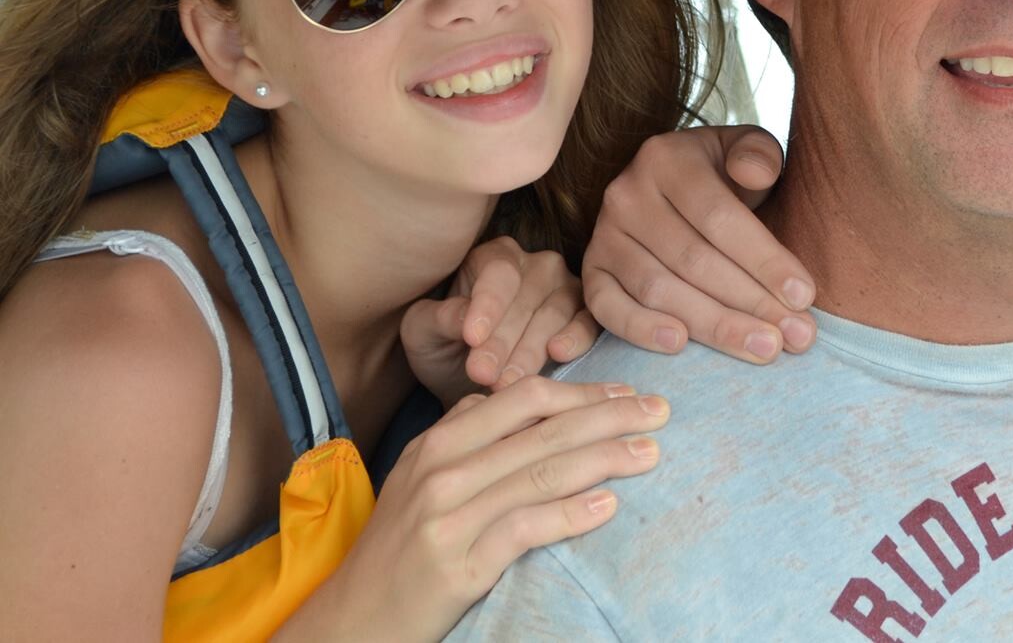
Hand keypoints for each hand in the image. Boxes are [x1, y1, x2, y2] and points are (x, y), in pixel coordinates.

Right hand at [284, 376, 667, 641]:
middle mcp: (441, 472)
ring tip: (649, 454)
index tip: (627, 393)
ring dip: (605, 460)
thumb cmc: (398, 549)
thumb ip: (469, 436)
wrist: (351, 621)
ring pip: (541, 474)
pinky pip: (524, 529)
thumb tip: (527, 399)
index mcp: (437, 442)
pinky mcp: (457, 565)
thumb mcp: (420, 478)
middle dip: (610, 417)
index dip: (582, 392)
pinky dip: (571, 515)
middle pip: (542, 431)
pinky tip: (608, 507)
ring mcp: (447, 519)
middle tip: (661, 412)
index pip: (523, 399)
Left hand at [401, 237, 597, 406]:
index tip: (472, 337)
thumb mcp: (423, 333)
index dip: (487, 305)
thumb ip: (439, 319)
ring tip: (507, 382)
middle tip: (482, 374)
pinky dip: (577, 338)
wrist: (470, 381)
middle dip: (503, 340)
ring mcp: (565, 288)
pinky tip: (559, 354)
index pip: (497, 274)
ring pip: (555, 313)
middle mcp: (535, 265)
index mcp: (493, 258)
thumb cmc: (445, 347)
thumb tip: (464, 319)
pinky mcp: (586, 315)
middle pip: (526, 298)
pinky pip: (589, 322)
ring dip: (531, 349)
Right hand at [583, 125, 814, 362]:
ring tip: (762, 348)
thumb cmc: (723, 174)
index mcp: (666, 158)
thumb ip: (759, 154)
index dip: (764, 260)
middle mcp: (626, 194)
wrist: (675, 185)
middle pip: (694, 259)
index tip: (804, 296)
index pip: (719, 217)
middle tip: (795, 337)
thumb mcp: (747, 149)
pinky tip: (680, 345)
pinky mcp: (591, 271)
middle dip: (750, 303)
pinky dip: (640, 329)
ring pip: (658, 289)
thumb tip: (756, 173)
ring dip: (714, 325)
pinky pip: (607, 307)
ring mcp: (604, 235)